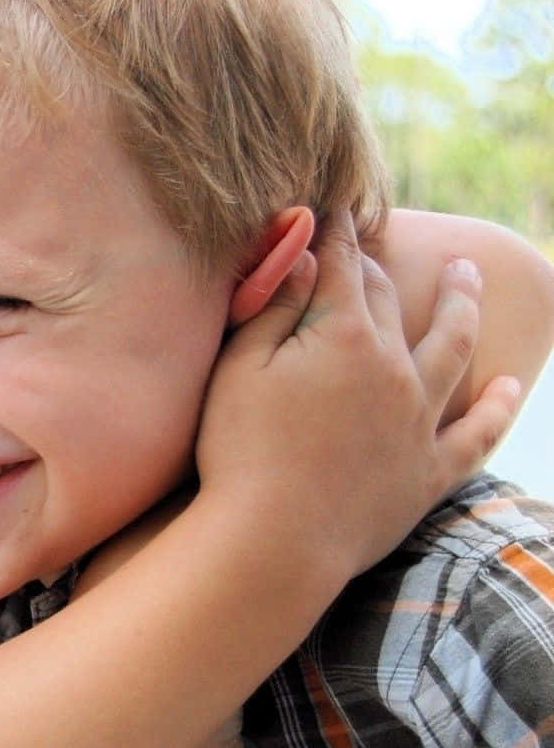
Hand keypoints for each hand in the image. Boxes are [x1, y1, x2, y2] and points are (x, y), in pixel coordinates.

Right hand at [196, 211, 520, 581]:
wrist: (274, 541)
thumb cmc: (240, 451)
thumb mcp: (238, 367)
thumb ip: (274, 304)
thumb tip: (304, 247)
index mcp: (344, 335)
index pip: (342, 265)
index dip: (335, 232)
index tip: (331, 206)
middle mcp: (394, 367)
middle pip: (393, 300)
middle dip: (381, 267)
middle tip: (374, 246)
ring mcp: (419, 420)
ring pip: (453, 348)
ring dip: (463, 306)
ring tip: (469, 276)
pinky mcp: (428, 471)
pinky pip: (475, 433)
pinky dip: (495, 408)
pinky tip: (508, 387)